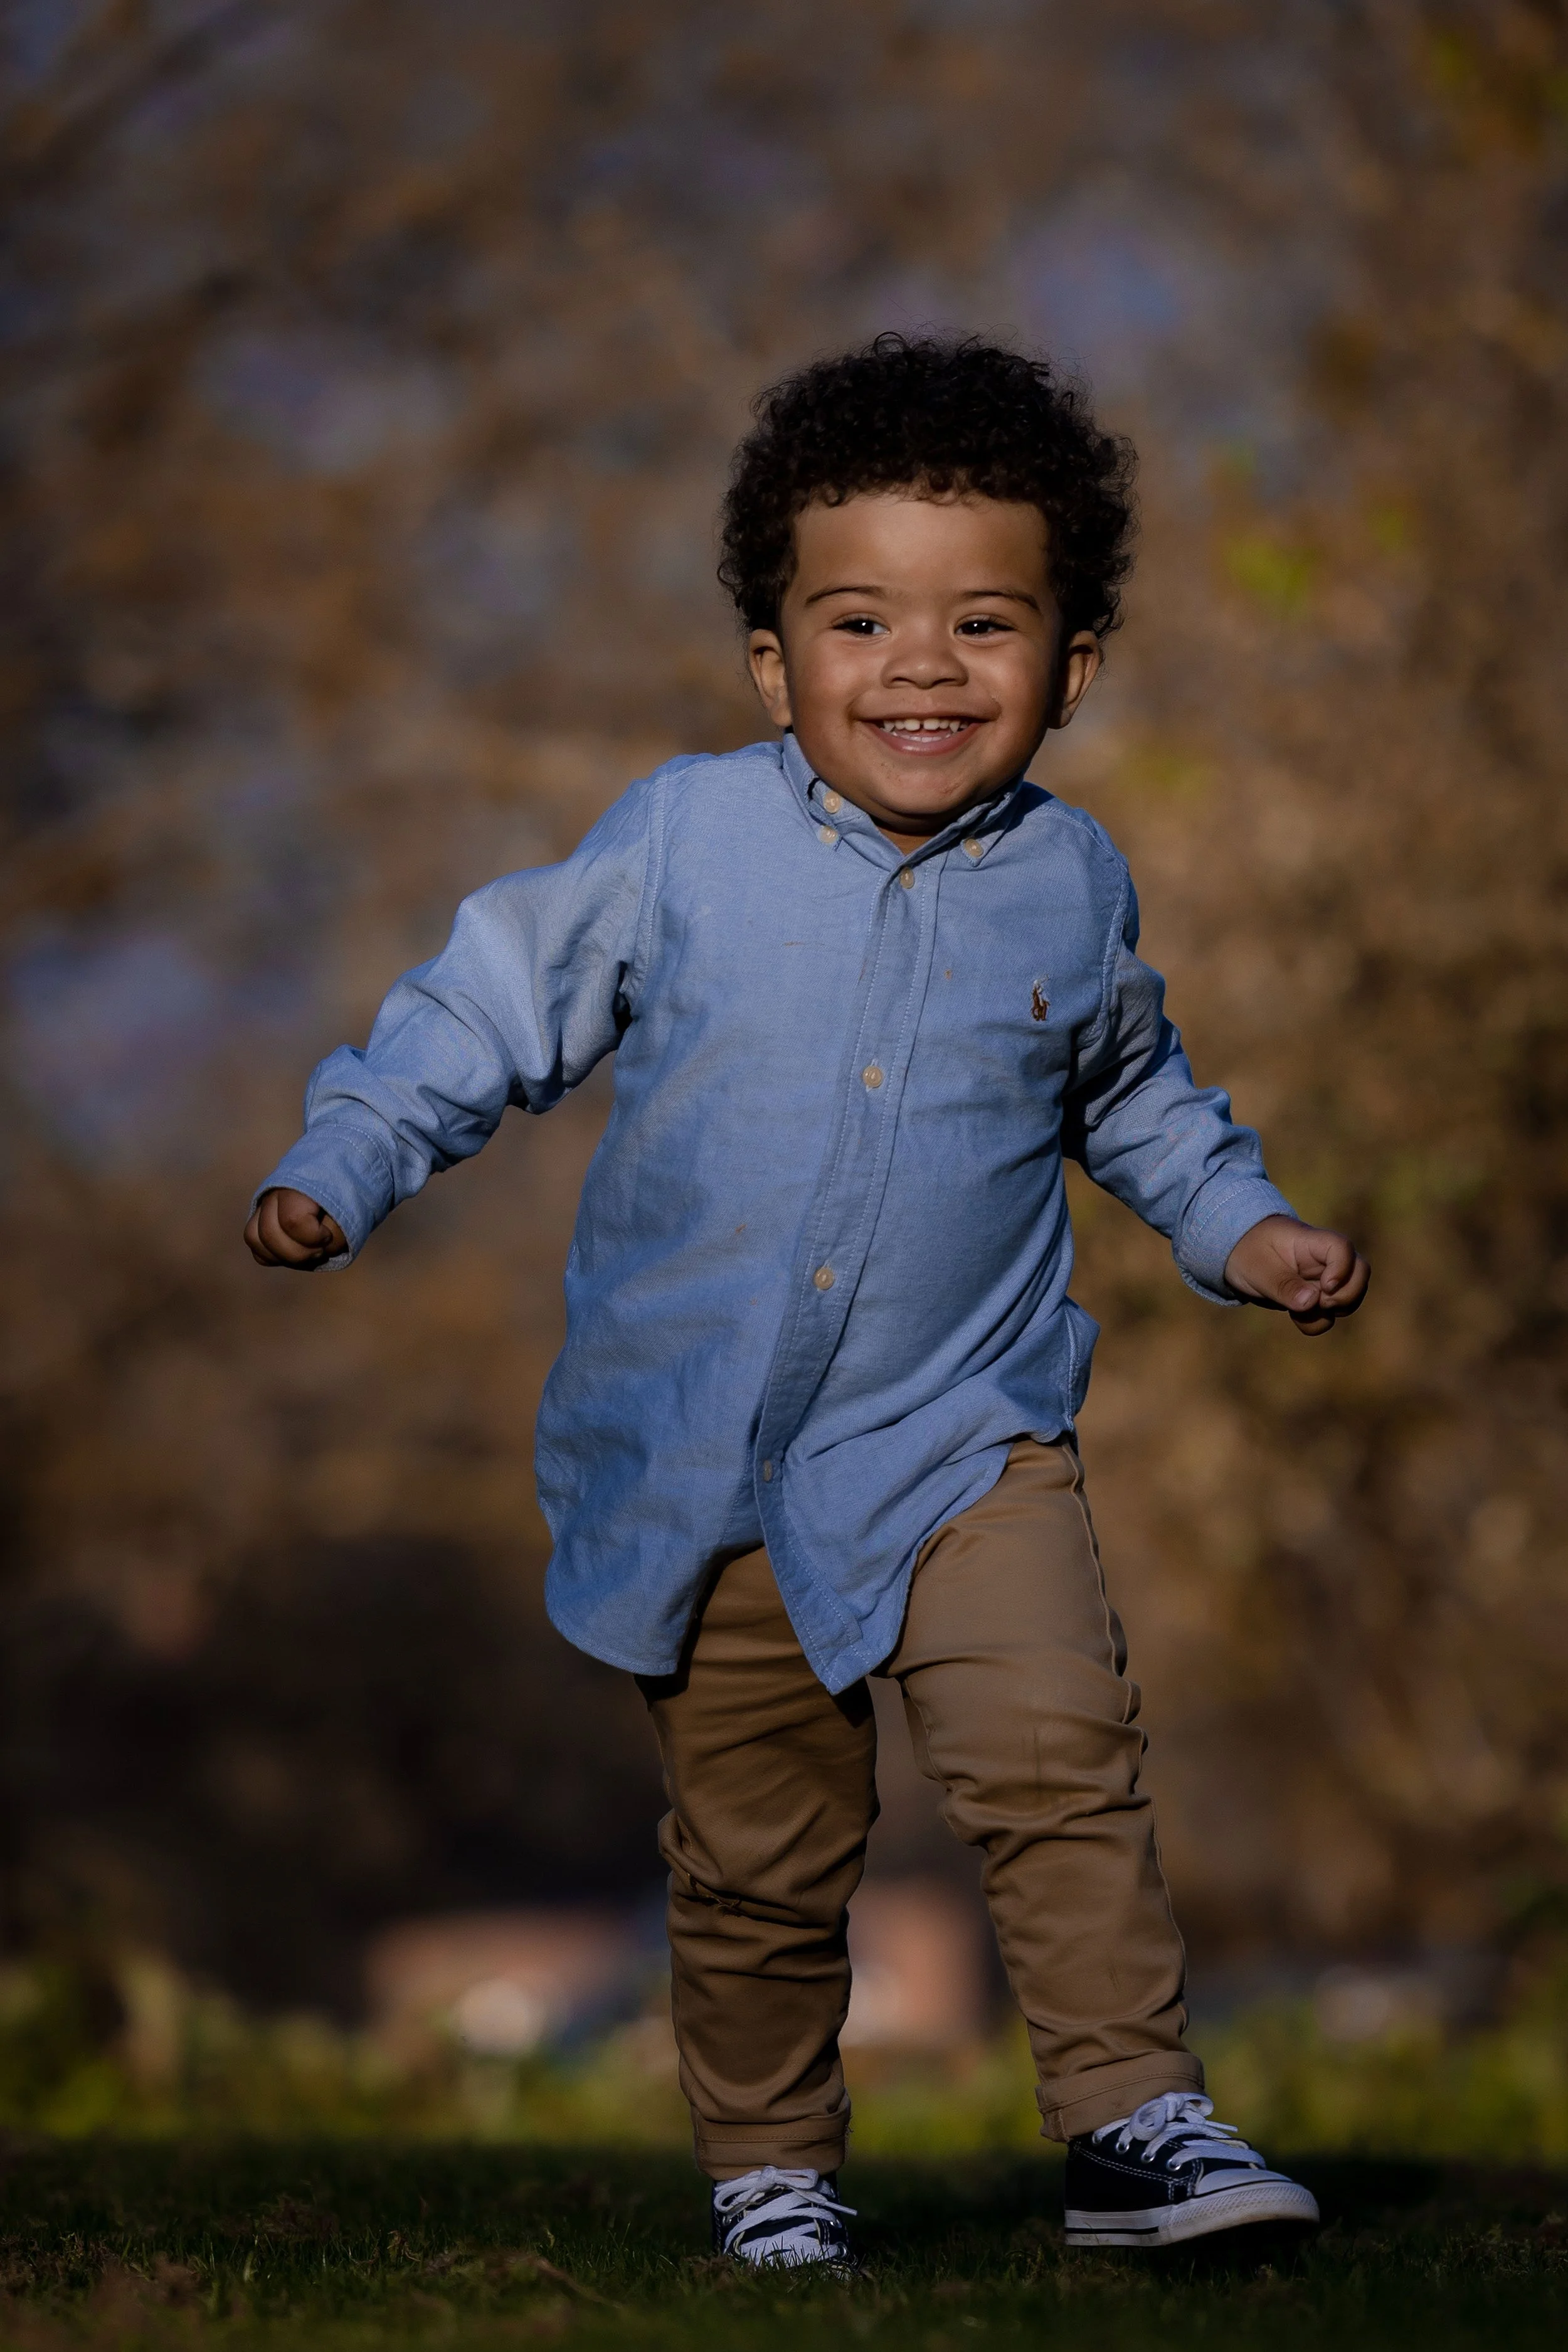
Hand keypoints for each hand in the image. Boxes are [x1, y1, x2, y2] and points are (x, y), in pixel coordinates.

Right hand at [244, 1187, 346, 1270]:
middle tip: (320, 1249)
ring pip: (255, 1238)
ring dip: (283, 1256)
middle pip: (269, 1234)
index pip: (292, 1220)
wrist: (346, 1172)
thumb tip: (321, 1249)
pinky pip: (256, 1246)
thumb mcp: (356, 1207)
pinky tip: (296, 1253)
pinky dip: (273, 1256)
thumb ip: (339, 1229)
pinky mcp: (262, 1219)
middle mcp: (275, 1192)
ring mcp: (266, 1204)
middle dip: (299, 1253)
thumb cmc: (353, 1191)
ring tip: (308, 1253)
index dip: (313, 1237)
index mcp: (299, 1182)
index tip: (328, 1234)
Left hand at [1223, 1214, 1368, 1335]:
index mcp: (1310, 1242)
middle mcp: (1323, 1259)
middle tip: (1320, 1303)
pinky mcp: (1315, 1296)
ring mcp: (1322, 1278)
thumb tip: (1312, 1303)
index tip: (1324, 1286)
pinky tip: (1296, 1318)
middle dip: (1347, 1295)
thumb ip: (1284, 1285)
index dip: (1342, 1268)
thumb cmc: (1246, 1251)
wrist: (1236, 1255)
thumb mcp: (1258, 1268)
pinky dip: (1318, 1321)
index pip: (1342, 1247)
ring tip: (1301, 1311)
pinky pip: (1330, 1313)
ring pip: (1350, 1295)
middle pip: (1360, 1272)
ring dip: (1333, 1312)